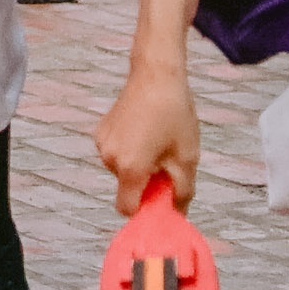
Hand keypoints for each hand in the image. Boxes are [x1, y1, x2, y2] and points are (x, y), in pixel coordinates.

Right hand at [91, 41, 202, 211]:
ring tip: (157, 142)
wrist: (156, 75)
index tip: (161, 199)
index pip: (127, 209)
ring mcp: (102, 143)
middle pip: (126, 188)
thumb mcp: (186, 157)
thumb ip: (182, 191)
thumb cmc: (174, 115)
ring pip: (121, 170)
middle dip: (146, 183)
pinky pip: (116, 153)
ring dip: (138, 165)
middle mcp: (109, 158)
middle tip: (167, 163)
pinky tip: (145, 131)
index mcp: (130, 168)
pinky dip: (129, 150)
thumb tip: (178, 214)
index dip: (145, 210)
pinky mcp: (101, 131)